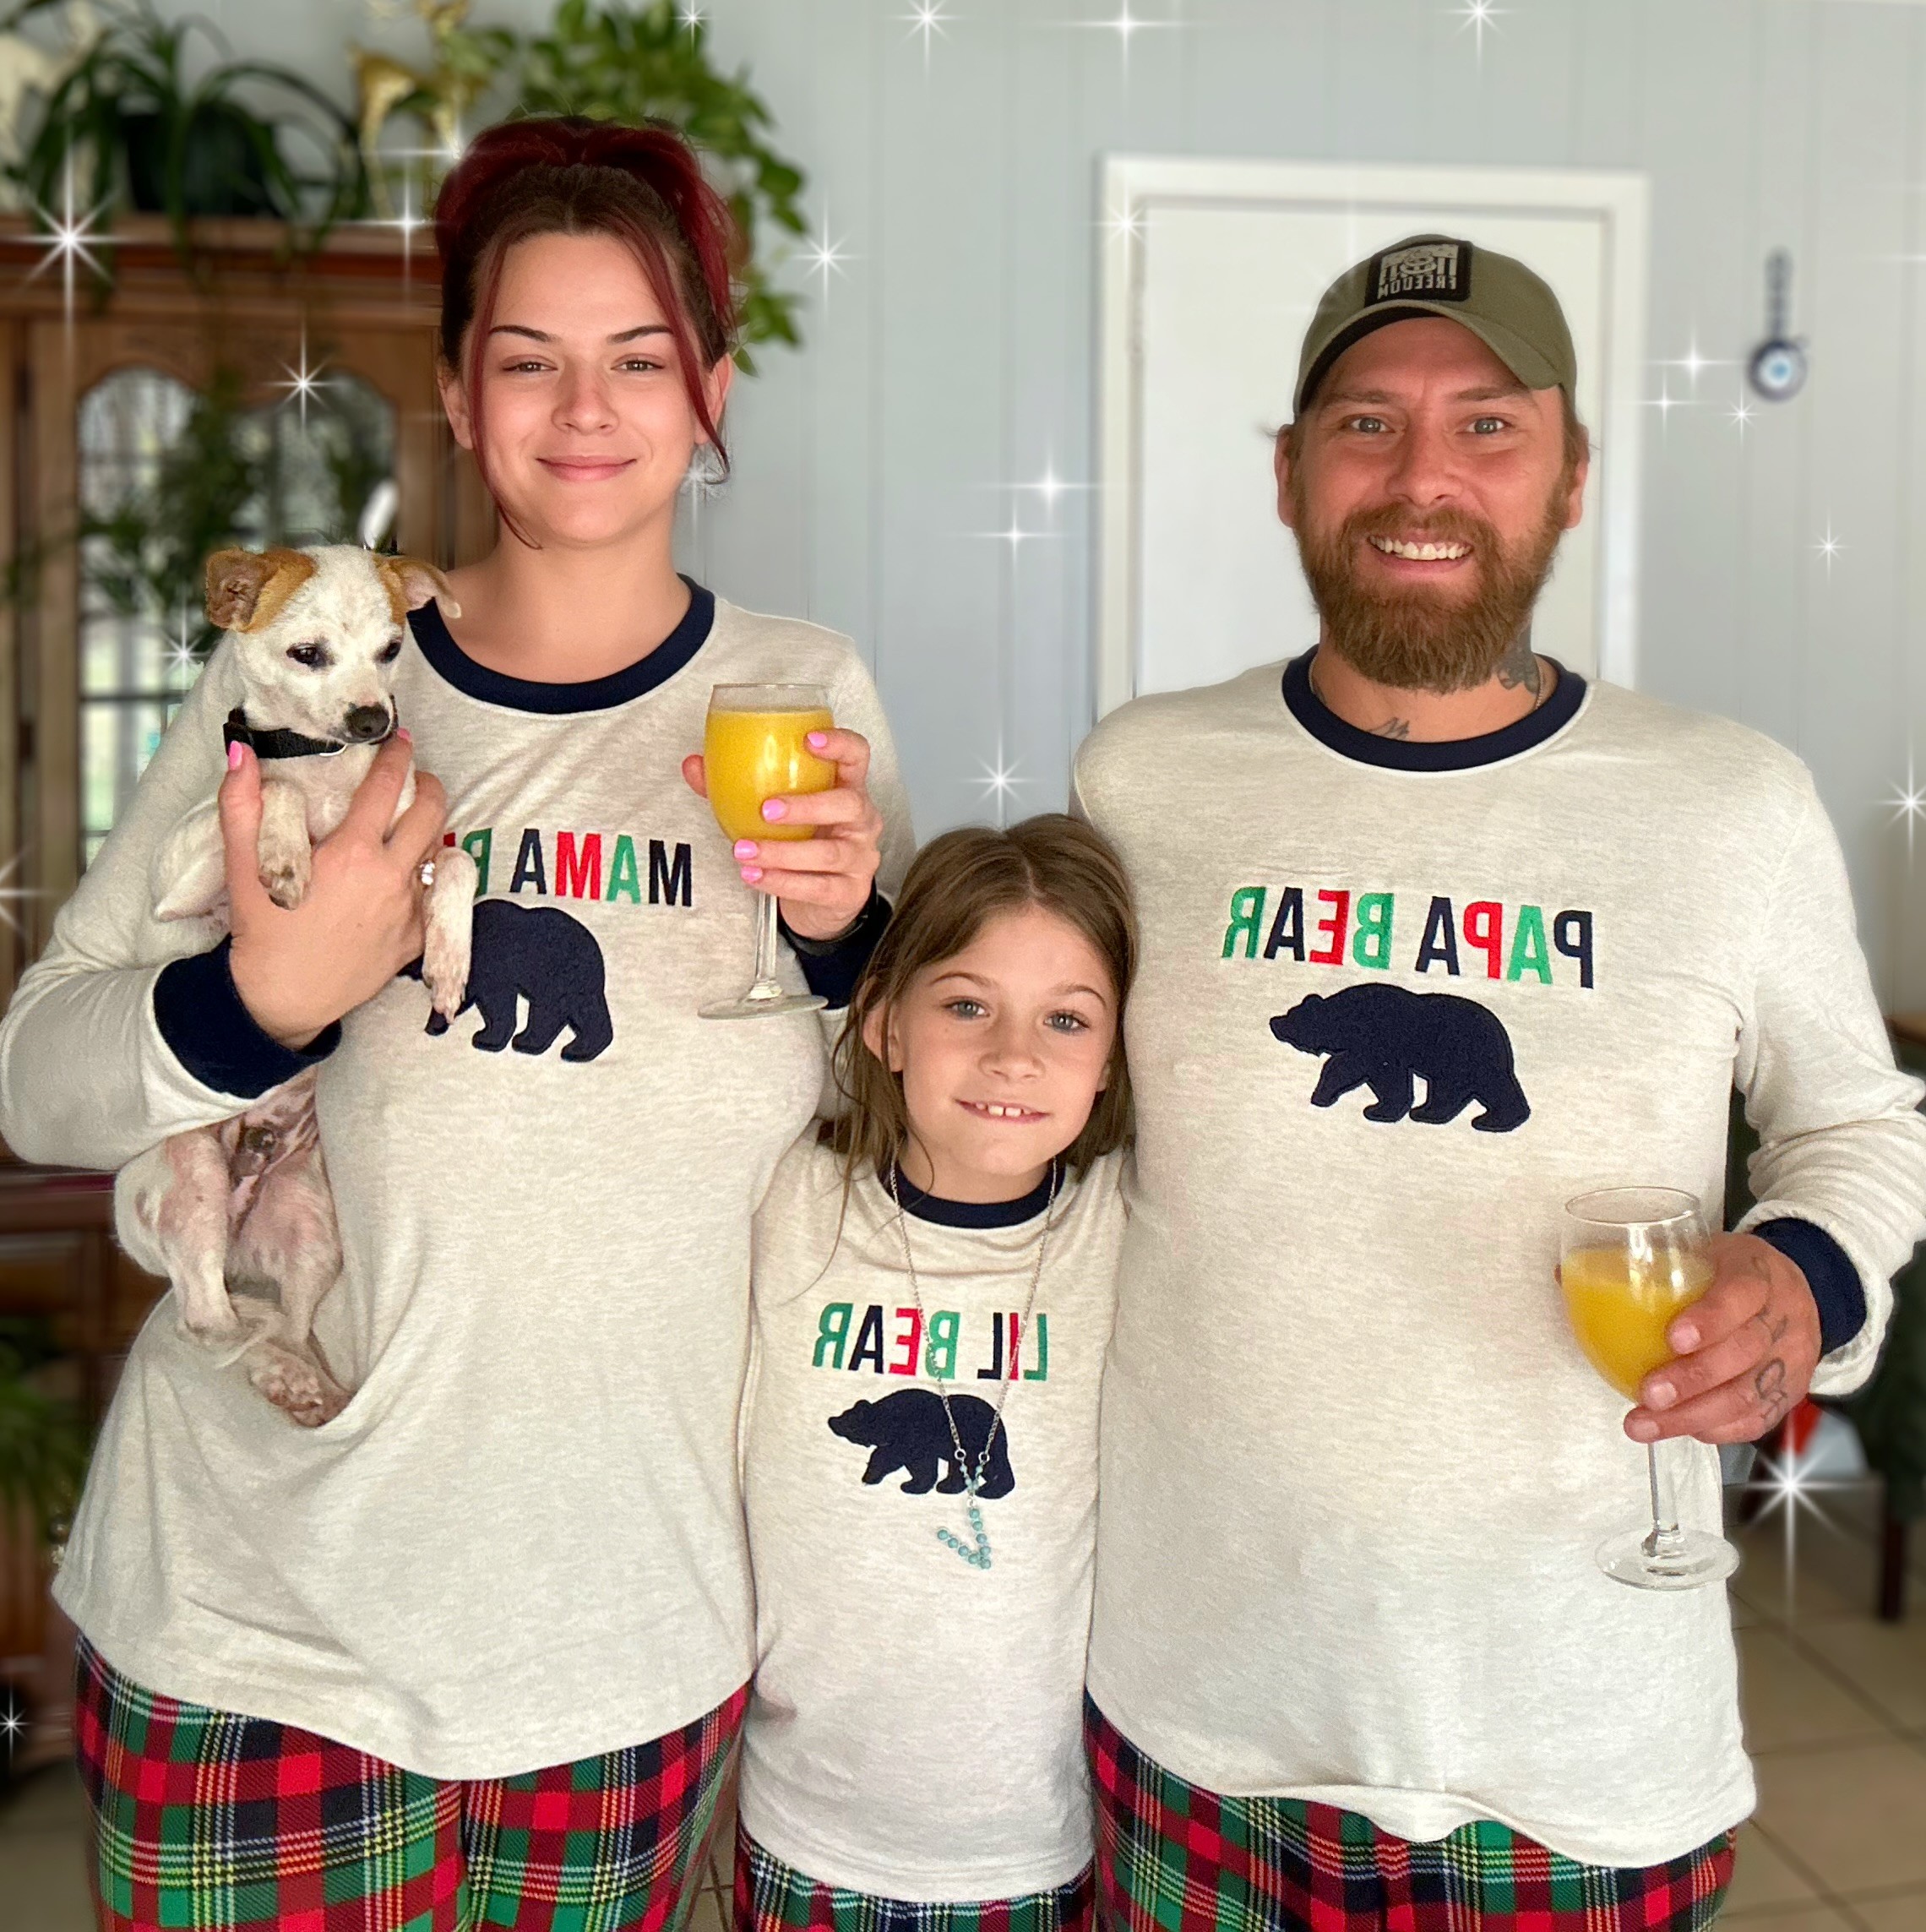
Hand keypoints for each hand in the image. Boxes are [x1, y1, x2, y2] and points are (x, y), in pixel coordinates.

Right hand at [224, 735, 447, 1048]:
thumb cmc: (263, 932)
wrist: (283, 999)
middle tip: (416, 778)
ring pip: (435, 853)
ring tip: (409, 824)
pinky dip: (425, 878)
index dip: (396, 756)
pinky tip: (407, 873)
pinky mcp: (416, 939)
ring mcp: (408, 910)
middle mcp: (389, 878)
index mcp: (352, 854)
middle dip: (428, 787)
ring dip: (427, 832)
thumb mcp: (243, 866)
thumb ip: (241, 804)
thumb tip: (242, 753)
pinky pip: (433, 897)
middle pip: (431, 814)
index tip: (398, 741)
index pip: (387, 787)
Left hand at [682, 728, 883, 941]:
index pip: (856, 755)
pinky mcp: (850, 891)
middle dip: (807, 806)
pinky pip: (818, 887)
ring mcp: (861, 857)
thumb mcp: (778, 812)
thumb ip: (737, 787)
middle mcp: (861, 820)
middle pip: (848, 804)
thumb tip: (695, 765)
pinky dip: (782, 882)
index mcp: (847, 787)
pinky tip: (756, 876)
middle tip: (766, 810)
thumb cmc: (803, 841)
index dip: (839, 744)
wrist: (822, 900)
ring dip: (783, 852)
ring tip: (745, 850)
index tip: (808, 739)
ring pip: (829, 853)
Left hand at [1625, 1232, 1821, 1445]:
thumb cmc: (1731, 1271)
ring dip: (1692, 1416)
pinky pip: (1756, 1419)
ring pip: (1748, 1395)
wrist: (1793, 1289)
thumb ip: (1642, 1267)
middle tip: (1649, 1394)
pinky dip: (1715, 1429)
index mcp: (1757, 1273)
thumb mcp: (1700, 1250)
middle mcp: (1783, 1317)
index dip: (1710, 1319)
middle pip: (1743, 1353)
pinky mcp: (1789, 1392)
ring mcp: (1791, 1359)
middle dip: (1692, 1379)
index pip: (1740, 1294)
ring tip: (1645, 1423)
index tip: (1672, 1338)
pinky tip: (1681, 1429)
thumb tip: (1562, 1276)